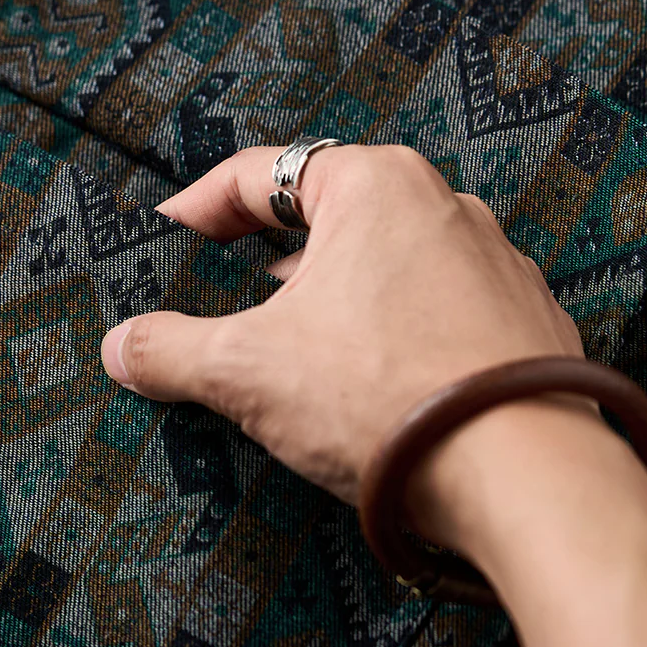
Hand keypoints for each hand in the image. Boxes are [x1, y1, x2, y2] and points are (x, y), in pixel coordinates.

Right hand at [99, 144, 590, 540]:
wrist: (522, 474)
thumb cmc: (389, 395)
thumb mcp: (247, 369)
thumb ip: (172, 350)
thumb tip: (124, 346)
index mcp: (376, 186)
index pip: (264, 172)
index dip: (203, 202)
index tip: (174, 228)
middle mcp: (445, 209)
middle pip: (333, 210)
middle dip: (273, 248)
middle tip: (231, 281)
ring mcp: (493, 266)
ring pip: (390, 260)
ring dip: (335, 291)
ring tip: (297, 337)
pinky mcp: (520, 325)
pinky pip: (437, 309)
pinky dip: (392, 330)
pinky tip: (371, 380)